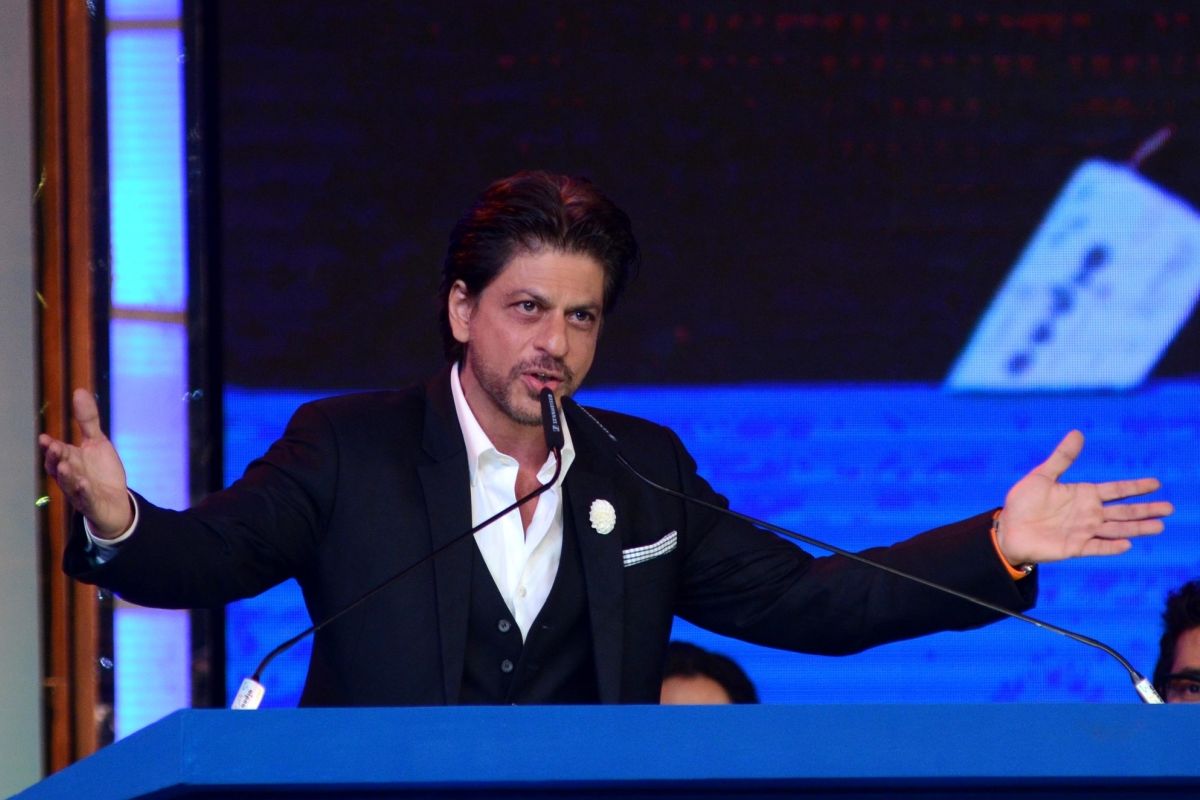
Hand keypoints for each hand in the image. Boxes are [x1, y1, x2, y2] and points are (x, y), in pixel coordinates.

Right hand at [39, 388, 132, 538]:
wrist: (115, 501)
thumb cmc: (101, 471)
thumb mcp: (97, 442)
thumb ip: (87, 420)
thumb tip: (79, 391)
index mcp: (70, 461)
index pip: (58, 453)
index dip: (51, 447)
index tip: (44, 438)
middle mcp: (71, 476)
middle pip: (59, 468)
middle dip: (55, 458)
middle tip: (53, 447)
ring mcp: (80, 492)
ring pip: (69, 484)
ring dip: (67, 476)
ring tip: (65, 466)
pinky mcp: (92, 504)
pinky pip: (86, 499)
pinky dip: (84, 492)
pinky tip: (84, 485)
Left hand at [997, 430, 1172, 565]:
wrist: (1008, 529)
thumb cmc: (1022, 502)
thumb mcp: (1042, 476)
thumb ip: (1062, 457)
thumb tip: (1077, 432)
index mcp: (1083, 495)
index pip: (1116, 490)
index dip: (1135, 487)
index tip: (1156, 483)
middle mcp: (1088, 513)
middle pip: (1124, 511)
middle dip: (1146, 509)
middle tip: (1170, 508)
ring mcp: (1083, 531)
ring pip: (1117, 529)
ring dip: (1137, 528)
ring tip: (1159, 526)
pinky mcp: (1074, 547)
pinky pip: (1097, 547)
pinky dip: (1111, 546)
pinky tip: (1127, 544)